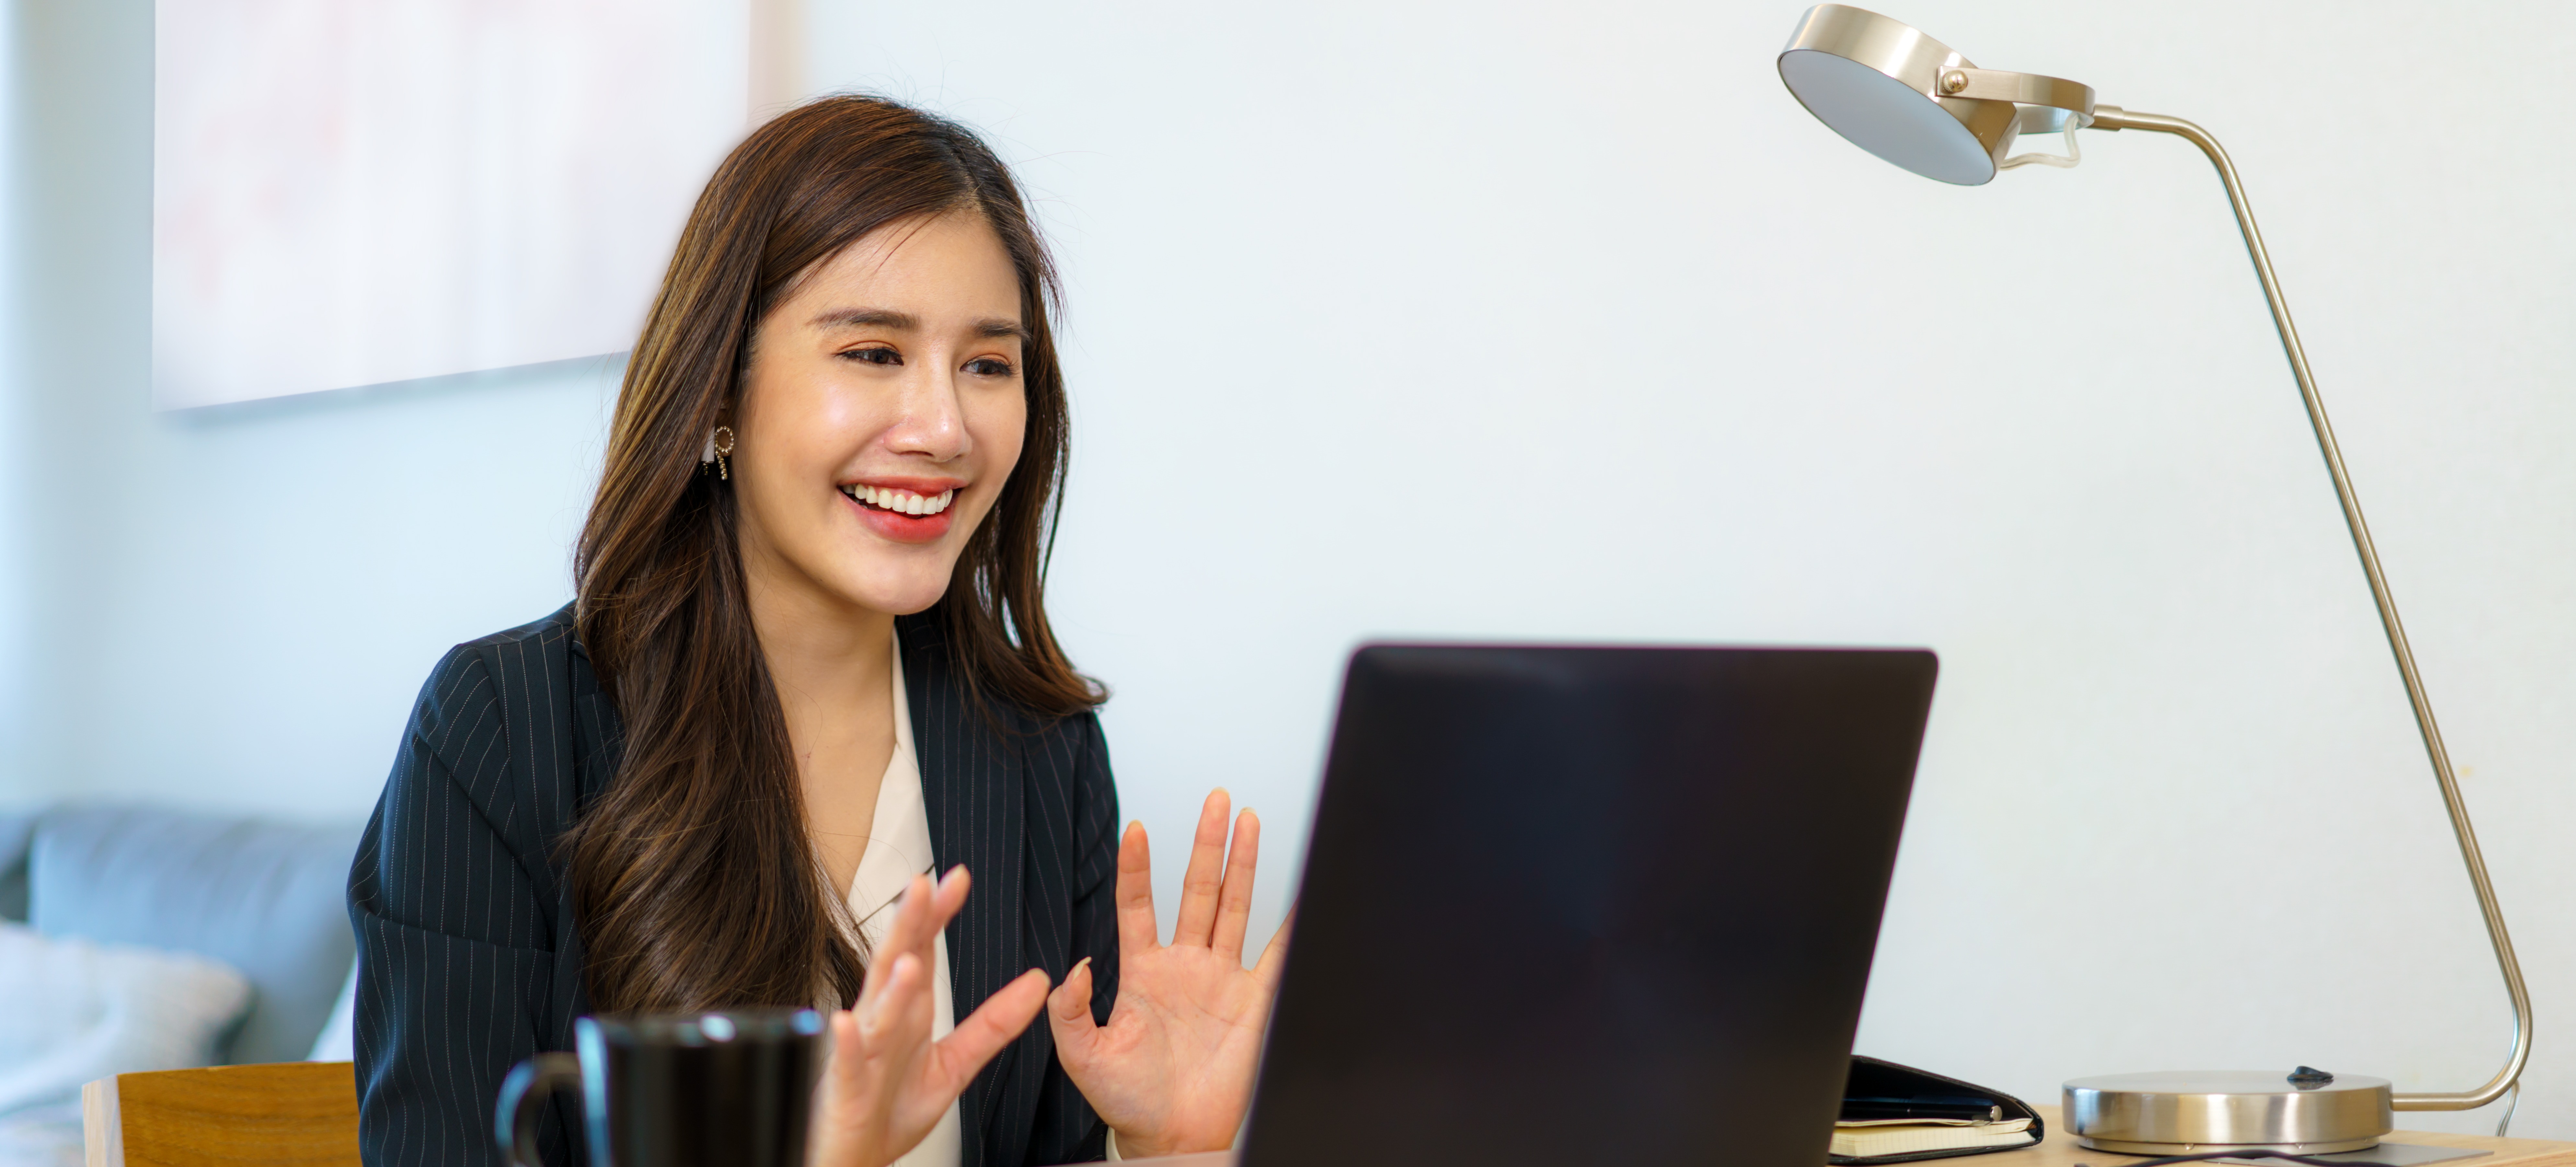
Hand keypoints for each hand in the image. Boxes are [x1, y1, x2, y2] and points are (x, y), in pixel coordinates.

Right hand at [807, 867, 1050, 1166]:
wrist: (857, 1157)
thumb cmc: (892, 1107)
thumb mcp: (956, 1063)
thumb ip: (995, 1023)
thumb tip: (1039, 982)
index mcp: (908, 1011)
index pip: (923, 950)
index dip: (938, 914)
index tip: (959, 878)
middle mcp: (883, 1022)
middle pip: (895, 964)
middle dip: (908, 926)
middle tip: (923, 886)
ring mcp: (863, 1053)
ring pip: (875, 1011)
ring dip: (889, 985)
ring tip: (907, 960)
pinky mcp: (847, 1089)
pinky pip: (848, 1062)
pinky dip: (849, 1043)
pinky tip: (851, 1022)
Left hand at [1048, 790, 1290, 1159]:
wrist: (1174, 1137)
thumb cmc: (1130, 1102)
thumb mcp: (1083, 1057)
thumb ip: (1070, 1012)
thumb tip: (1073, 966)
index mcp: (1144, 973)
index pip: (1138, 905)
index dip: (1137, 868)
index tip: (1135, 830)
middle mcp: (1186, 966)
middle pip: (1196, 891)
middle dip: (1206, 844)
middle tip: (1215, 802)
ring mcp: (1221, 980)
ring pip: (1233, 907)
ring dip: (1240, 864)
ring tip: (1247, 821)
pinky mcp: (1254, 1001)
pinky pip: (1276, 955)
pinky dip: (1291, 925)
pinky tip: (1301, 893)